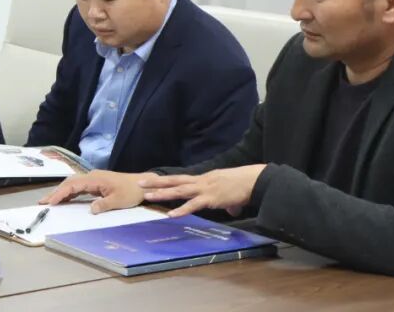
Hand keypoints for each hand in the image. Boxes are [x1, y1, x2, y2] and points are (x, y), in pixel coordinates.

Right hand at [40, 170, 153, 212]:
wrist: (143, 184)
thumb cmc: (132, 192)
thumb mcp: (119, 200)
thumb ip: (104, 204)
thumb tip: (91, 209)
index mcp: (95, 179)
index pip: (73, 185)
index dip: (61, 193)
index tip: (51, 202)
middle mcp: (91, 176)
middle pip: (69, 183)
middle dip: (56, 192)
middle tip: (43, 202)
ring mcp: (93, 179)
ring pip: (72, 184)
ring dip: (61, 192)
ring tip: (50, 201)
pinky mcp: (96, 183)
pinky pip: (79, 187)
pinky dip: (70, 193)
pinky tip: (65, 200)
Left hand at [139, 165, 266, 217]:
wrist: (254, 180)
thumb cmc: (244, 185)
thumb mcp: (230, 193)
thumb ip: (227, 202)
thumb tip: (232, 209)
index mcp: (203, 179)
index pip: (180, 179)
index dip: (165, 180)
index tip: (150, 180)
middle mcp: (200, 182)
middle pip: (174, 181)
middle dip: (155, 182)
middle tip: (139, 183)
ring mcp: (204, 189)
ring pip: (179, 191)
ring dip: (162, 194)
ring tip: (147, 196)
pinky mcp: (211, 199)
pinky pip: (193, 205)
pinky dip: (181, 210)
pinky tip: (171, 214)